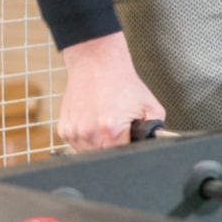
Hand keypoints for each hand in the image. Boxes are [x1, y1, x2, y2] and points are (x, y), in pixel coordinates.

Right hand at [57, 32, 164, 150]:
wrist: (97, 64)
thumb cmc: (122, 84)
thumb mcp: (150, 106)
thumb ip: (155, 129)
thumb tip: (156, 144)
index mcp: (110, 130)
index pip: (122, 157)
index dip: (129, 149)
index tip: (130, 139)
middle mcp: (89, 133)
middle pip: (105, 157)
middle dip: (115, 147)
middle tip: (120, 128)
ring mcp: (74, 133)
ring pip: (90, 153)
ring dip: (100, 144)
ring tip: (106, 122)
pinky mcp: (64, 130)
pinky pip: (78, 144)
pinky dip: (88, 138)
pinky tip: (94, 122)